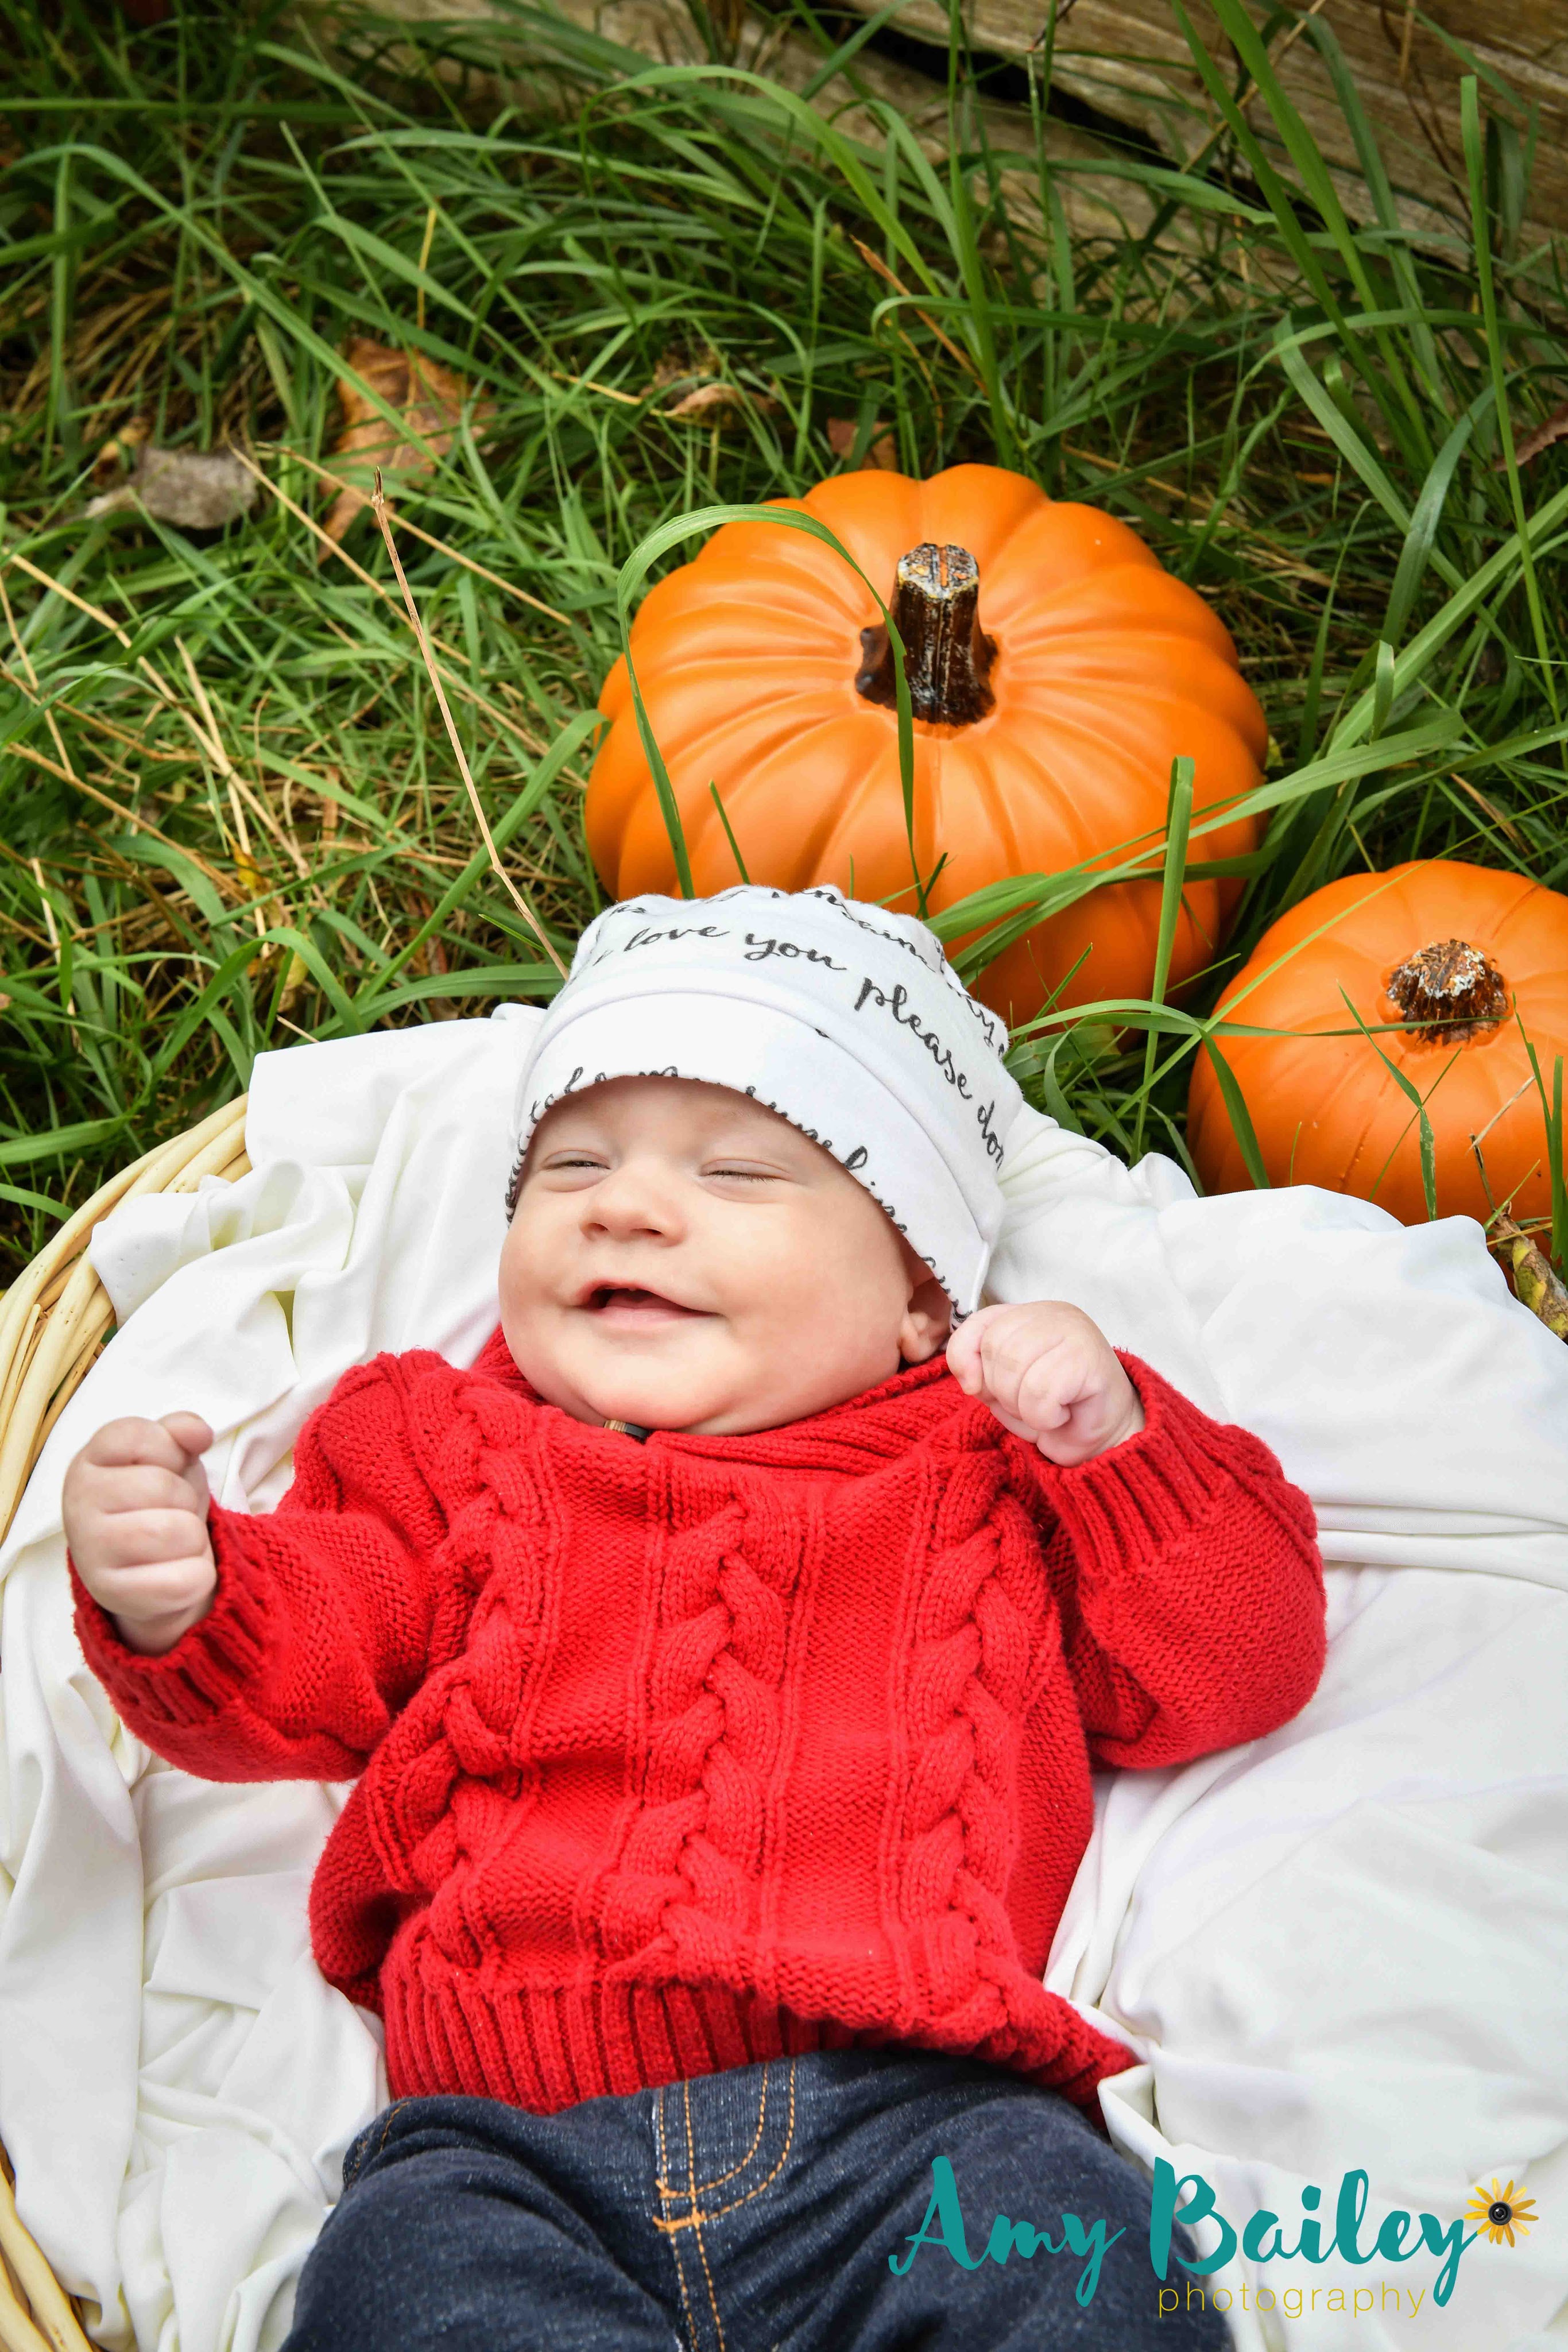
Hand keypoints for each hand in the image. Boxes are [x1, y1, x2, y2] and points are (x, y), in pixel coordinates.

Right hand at [62, 1413, 216, 1655]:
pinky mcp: (111, 1595)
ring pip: (178, 1532)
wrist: (147, 1566)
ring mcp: (90, 1551)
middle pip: (163, 1486)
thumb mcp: (170, 1456)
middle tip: (169, 1512)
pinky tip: (175, 1572)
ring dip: (193, 1538)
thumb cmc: (157, 1501)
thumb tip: (196, 1432)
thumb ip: (180, 1431)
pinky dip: (197, 1578)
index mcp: (89, 1461)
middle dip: (184, 1499)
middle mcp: (78, 1504)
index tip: (165, 1467)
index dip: (170, 1451)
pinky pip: (184, 1580)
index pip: (139, 1436)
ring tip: (173, 1542)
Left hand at [946, 1302, 1144, 1465]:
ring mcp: (1075, 1330)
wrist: (1106, 1437)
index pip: (979, 1322)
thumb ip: (978, 1370)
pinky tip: (1064, 1414)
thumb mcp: (1002, 1387)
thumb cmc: (1053, 1408)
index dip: (965, 1358)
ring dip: (1023, 1407)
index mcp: (1028, 1314)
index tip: (975, 1387)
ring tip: (1047, 1409)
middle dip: (1002, 1390)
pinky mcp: (1090, 1358)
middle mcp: (1052, 1313)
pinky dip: (1044, 1416)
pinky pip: (1040, 1392)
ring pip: (1014, 1369)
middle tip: (1030, 1403)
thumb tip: (970, 1378)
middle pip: (994, 1347)